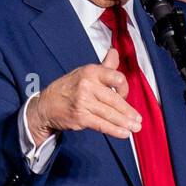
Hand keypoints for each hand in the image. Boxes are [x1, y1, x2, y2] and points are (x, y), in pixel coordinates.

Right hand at [26, 48, 142, 143]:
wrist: (46, 105)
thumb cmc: (69, 87)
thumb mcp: (84, 72)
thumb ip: (104, 66)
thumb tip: (115, 52)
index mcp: (91, 72)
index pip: (116, 77)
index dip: (125, 88)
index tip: (125, 95)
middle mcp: (87, 85)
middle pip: (115, 99)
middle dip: (128, 111)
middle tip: (138, 119)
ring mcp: (83, 102)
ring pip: (110, 114)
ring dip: (125, 122)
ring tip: (135, 128)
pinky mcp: (80, 117)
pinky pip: (101, 125)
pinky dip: (114, 130)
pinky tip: (124, 133)